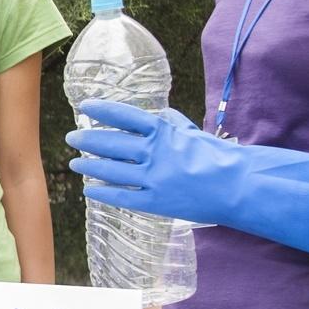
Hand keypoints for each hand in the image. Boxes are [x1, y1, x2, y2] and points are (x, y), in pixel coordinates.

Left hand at [65, 100, 308, 259]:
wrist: (236, 185)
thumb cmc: (217, 157)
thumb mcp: (194, 133)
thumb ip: (174, 124)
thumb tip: (160, 115)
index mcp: (164, 132)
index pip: (125, 116)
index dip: (103, 110)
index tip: (85, 106)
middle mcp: (154, 153)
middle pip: (113, 143)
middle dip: (89, 139)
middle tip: (72, 137)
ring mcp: (153, 178)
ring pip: (112, 170)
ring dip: (91, 165)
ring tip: (74, 162)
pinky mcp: (156, 202)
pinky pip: (123, 197)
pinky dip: (104, 193)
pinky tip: (90, 191)